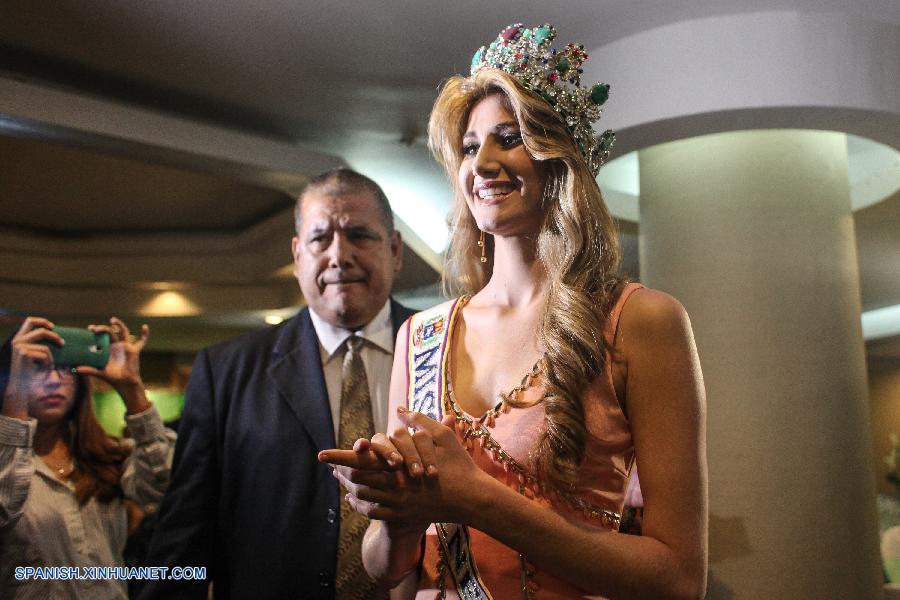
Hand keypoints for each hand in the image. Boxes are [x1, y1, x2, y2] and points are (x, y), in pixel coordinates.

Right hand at [2, 317, 63, 417]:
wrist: (21, 386)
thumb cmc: (31, 372)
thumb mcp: (37, 355)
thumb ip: (41, 344)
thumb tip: (59, 338)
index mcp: (19, 338)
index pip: (30, 321)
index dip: (42, 321)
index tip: (53, 326)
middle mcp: (17, 340)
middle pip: (42, 331)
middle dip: (55, 337)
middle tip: (63, 344)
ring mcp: (20, 346)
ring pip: (45, 348)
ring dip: (50, 359)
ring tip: (47, 367)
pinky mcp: (24, 353)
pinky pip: (45, 355)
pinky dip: (47, 363)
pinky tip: (41, 370)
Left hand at [76, 317, 150, 412]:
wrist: (124, 382)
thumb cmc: (112, 377)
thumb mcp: (99, 372)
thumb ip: (89, 370)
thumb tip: (75, 369)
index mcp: (108, 348)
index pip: (101, 336)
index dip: (97, 331)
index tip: (90, 329)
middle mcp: (116, 345)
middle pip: (110, 332)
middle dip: (103, 328)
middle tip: (95, 328)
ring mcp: (126, 346)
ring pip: (123, 332)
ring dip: (119, 325)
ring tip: (112, 320)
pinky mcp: (134, 350)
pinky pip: (142, 341)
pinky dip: (145, 334)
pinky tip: (145, 326)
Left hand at [322, 409, 488, 524]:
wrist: (472, 499)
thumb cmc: (459, 465)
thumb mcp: (442, 437)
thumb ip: (419, 421)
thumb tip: (399, 410)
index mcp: (400, 467)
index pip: (362, 460)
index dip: (340, 457)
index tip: (321, 454)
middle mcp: (394, 488)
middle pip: (358, 480)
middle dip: (341, 472)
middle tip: (329, 466)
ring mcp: (398, 505)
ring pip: (364, 497)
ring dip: (350, 488)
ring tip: (339, 480)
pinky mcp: (403, 516)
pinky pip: (374, 512)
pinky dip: (362, 505)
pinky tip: (356, 498)